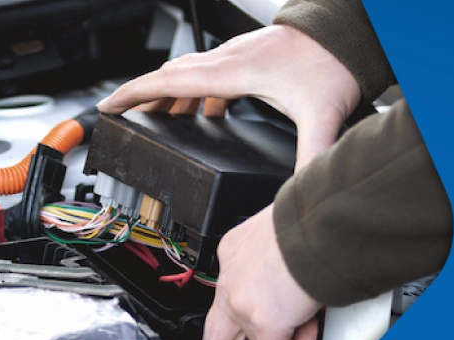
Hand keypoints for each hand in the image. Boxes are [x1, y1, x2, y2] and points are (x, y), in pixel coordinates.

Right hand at [97, 25, 360, 169]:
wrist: (346, 34)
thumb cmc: (332, 62)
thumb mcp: (321, 115)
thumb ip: (311, 155)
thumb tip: (302, 191)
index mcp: (233, 73)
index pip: (169, 82)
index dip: (133, 94)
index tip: (107, 106)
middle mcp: (227, 61)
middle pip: (169, 78)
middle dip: (141, 98)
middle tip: (122, 118)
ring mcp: (234, 57)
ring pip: (186, 74)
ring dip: (167, 96)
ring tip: (157, 119)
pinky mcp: (245, 59)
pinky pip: (206, 76)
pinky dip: (194, 94)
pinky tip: (206, 112)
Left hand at [202, 205, 320, 339]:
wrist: (323, 226)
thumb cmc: (311, 223)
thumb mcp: (277, 234)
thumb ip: (272, 258)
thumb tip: (289, 272)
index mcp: (232, 252)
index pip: (227, 293)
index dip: (247, 310)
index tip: (265, 315)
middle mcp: (229, 280)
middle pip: (215, 335)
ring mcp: (241, 304)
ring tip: (306, 320)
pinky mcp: (263, 323)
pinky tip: (311, 329)